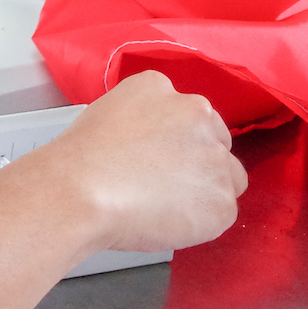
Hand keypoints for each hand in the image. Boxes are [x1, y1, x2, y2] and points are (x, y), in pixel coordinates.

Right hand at [14, 71, 245, 254]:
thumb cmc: (81, 158)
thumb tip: (158, 147)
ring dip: (204, 190)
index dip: (174, 139)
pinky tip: (166, 220)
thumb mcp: (107, 113)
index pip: (184, 112)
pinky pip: (220, 212)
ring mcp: (215, 157)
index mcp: (160, 87)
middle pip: (216, 141)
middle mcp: (196, 113)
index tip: (156, 155)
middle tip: (163, 181)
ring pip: (227, 177)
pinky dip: (200, 222)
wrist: (80, 191)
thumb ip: (144, 120)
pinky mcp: (223, 200)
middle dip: (198, 160)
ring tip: (163, 205)